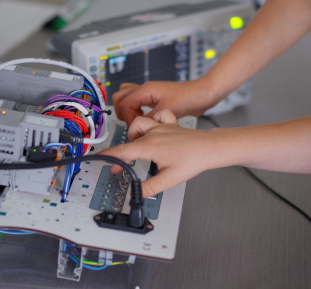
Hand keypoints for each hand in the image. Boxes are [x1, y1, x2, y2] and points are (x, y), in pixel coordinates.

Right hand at [100, 109, 218, 197]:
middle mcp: (153, 133)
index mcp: (150, 146)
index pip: (123, 151)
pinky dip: (152, 120)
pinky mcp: (170, 124)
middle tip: (122, 167)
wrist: (209, 148)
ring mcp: (162, 126)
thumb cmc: (192, 161)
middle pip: (129, 139)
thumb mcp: (169, 180)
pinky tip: (154, 129)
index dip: (109, 157)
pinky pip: (157, 116)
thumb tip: (136, 194)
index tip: (101, 160)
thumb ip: (149, 188)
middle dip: (121, 153)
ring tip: (136, 146)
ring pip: (140, 122)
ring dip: (134, 133)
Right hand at [112, 80, 217, 125]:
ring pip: (127, 97)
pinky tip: (145, 119)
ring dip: (127, 110)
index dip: (127, 118)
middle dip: (122, 113)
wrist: (203, 94)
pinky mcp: (155, 98)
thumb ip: (150, 119)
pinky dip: (136, 110)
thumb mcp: (167, 111)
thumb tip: (138, 129)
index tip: (135, 129)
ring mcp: (150, 93)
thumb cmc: (189, 98)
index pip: (124, 103)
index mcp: (146, 89)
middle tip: (131, 124)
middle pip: (120, 97)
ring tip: (136, 121)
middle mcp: (146, 89)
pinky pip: (138, 102)